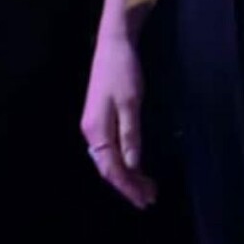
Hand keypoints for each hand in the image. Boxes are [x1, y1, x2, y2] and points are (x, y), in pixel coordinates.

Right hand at [81, 33, 156, 209]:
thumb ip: (131, 135)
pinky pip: (111, 149)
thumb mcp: (131, 103)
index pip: (112, 169)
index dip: (128, 187)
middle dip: (129, 185)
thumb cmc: (123, 71)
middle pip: (109, 168)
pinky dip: (125, 161)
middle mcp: (91, 132)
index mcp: (96, 131)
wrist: (114, 43)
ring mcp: (95, 126)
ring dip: (128, 175)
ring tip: (147, 187)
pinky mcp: (101, 119)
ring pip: (110, 160)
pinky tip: (135, 166)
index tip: (146, 200)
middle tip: (151, 198)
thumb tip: (131, 166)